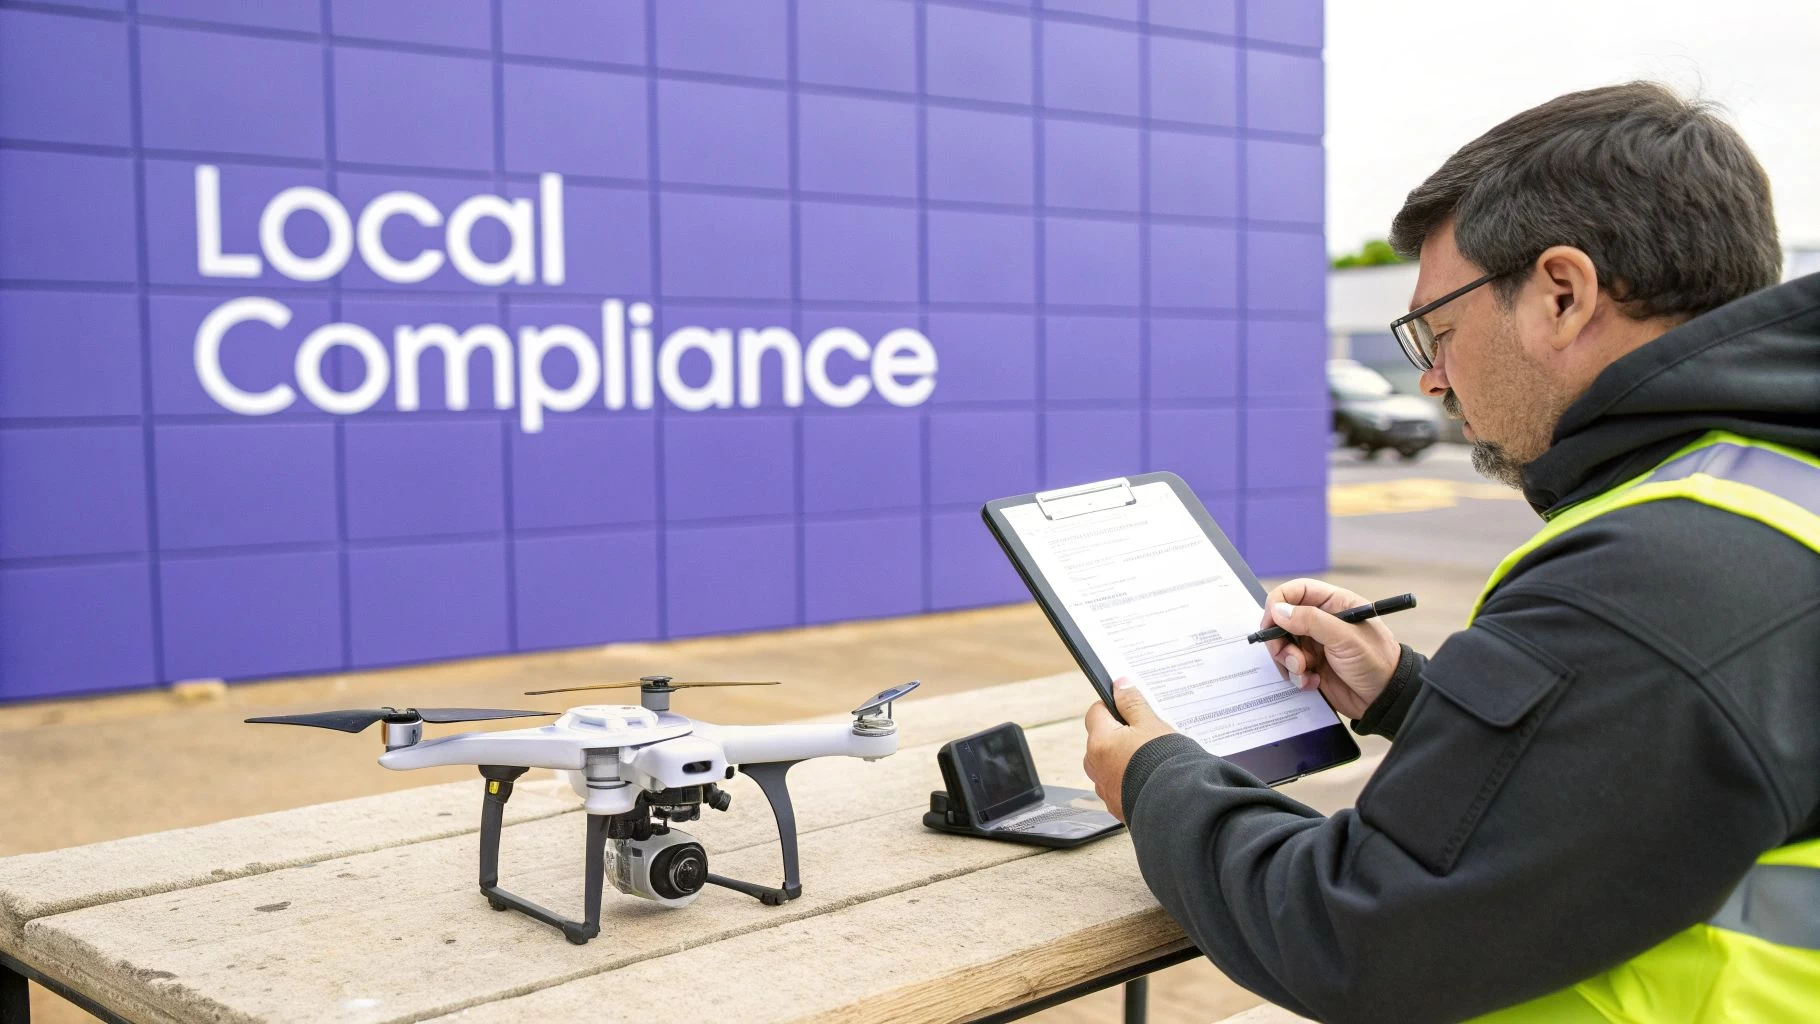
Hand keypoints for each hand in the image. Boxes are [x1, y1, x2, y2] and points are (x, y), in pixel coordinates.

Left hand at [1082, 678, 1175, 821]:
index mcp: (1100, 742)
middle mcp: (1096, 766)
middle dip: (1118, 734)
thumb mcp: (1151, 724)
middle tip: (1144, 734)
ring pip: (1107, 764)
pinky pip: (1118, 785)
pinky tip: (1149, 777)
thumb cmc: (1164, 762)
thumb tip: (1120, 685)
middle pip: (1100, 740)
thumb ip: (1132, 703)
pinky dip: (1129, 779)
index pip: (1095, 712)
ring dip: (1122, 759)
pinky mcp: (1116, 805)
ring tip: (1149, 758)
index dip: (1112, 706)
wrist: (1178, 804)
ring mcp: (1105, 788)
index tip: (1128, 707)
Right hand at [1261, 578, 1401, 719]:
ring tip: (1305, 672)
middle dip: (1280, 640)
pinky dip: (1296, 676)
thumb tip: (1278, 610)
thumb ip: (1311, 621)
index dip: (1278, 603)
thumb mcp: (1345, 638)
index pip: (1296, 592)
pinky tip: (1313, 682)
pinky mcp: (1312, 667)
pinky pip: (1290, 667)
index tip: (1270, 622)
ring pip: (1283, 646)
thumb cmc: (1377, 662)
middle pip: (1282, 620)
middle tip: (1290, 656)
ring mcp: (1315, 645)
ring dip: (1288, 661)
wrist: (1387, 699)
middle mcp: (1322, 622)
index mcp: (1334, 604)